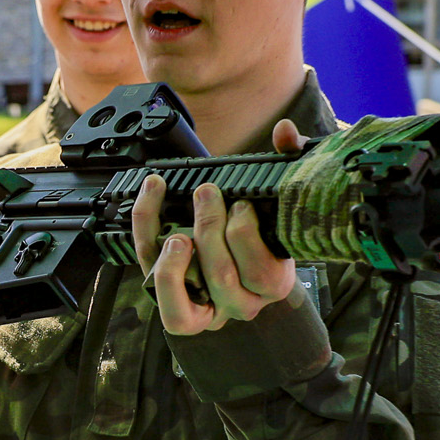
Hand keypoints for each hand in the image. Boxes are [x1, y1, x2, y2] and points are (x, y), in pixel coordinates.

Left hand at [130, 121, 302, 335]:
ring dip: (175, 252)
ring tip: (180, 217)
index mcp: (273, 283)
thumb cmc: (265, 231)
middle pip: (222, 277)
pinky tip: (153, 199)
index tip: (242, 203)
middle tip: (206, 192)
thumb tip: (285, 132)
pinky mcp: (173, 301)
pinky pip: (156, 285)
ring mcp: (206, 307)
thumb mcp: (282, 201)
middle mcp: (241, 303)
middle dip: (210, 228)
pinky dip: (150, 245)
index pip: (262, 274)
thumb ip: (290, 164)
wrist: (245, 263)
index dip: (246, 236)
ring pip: (184, 298)